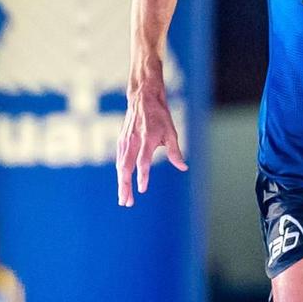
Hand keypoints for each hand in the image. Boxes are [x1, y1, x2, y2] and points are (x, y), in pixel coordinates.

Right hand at [115, 79, 185, 205]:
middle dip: (125, 186)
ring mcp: (125, 141)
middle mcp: (133, 141)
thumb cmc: (160, 116)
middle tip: (125, 203)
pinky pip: (119, 160)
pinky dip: (120, 173)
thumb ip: (175, 152)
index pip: (143, 161)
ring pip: (120, 166)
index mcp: (147, 139)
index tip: (142, 189)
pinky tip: (122, 183)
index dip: (142, 176)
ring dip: (121, 183)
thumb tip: (183, 168)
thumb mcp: (171, 132)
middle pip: (125, 168)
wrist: (143, 98)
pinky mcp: (121, 141)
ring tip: (124, 199)